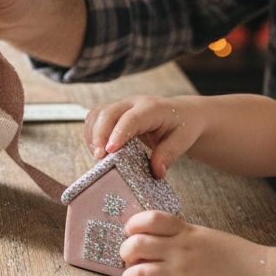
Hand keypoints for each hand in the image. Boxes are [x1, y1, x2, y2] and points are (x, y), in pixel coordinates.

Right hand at [84, 96, 203, 178]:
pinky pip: (94, 119)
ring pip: (97, 115)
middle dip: (98, 136)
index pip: (131, 119)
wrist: (183, 114)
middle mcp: (133, 103)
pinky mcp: (113, 113)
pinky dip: (91, 135)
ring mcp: (121, 106)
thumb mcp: (183, 141)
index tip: (109, 151)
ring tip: (98, 156)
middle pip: (107, 114)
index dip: (118, 134)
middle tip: (99, 158)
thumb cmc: (183, 126)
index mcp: (153, 108)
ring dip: (92, 136)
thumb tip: (156, 171)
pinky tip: (98, 149)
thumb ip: (169, 154)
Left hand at [119, 211, 266, 275]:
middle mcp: (180, 251)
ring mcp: (183, 275)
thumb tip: (152, 237)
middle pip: (134, 246)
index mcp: (185, 232)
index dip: (132, 226)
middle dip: (125, 255)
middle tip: (132, 263)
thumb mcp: (205, 236)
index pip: (148, 219)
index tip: (132, 235)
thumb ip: (179, 234)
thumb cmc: (234, 256)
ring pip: (137, 275)